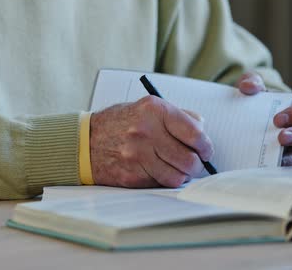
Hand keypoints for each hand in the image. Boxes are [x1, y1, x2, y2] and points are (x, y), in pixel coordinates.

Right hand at [89, 96, 213, 187]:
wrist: (85, 141)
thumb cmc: (121, 123)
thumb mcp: (147, 108)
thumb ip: (177, 115)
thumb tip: (202, 129)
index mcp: (154, 110)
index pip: (194, 132)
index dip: (205, 146)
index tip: (206, 150)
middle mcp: (146, 131)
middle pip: (188, 158)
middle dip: (197, 165)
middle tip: (196, 164)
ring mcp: (137, 154)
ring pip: (178, 175)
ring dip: (184, 175)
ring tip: (180, 169)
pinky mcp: (131, 174)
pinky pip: (162, 183)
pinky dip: (167, 181)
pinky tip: (163, 172)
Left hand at [236, 72, 291, 165]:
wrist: (242, 119)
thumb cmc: (254, 100)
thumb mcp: (251, 86)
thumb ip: (250, 81)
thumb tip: (249, 87)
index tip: (278, 119)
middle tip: (281, 137)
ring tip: (276, 157)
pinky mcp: (284, 164)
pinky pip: (289, 171)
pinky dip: (281, 170)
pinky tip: (266, 169)